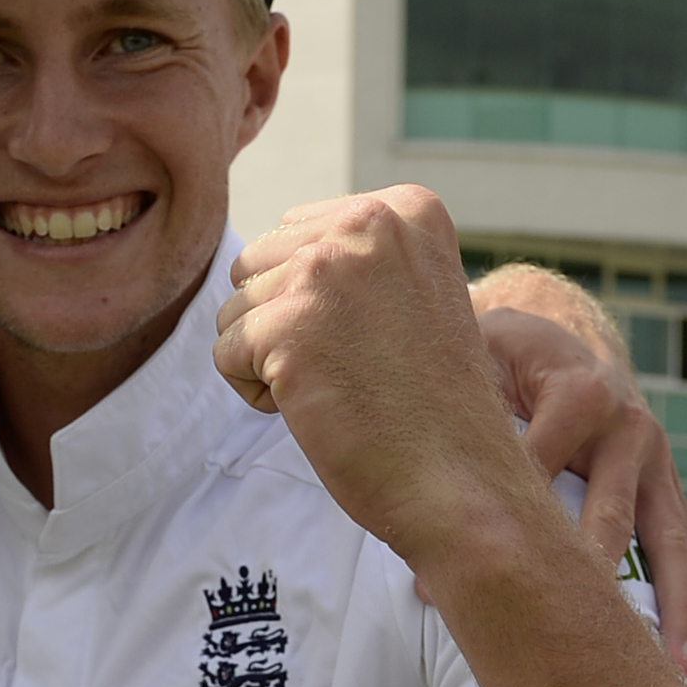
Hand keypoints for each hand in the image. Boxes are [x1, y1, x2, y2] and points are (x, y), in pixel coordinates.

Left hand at [214, 188, 541, 575]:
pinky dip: (258, 393)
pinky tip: (317, 408)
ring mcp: (325, 271)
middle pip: (260, 264)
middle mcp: (367, 222)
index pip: (300, 232)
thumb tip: (267, 251)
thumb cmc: (432, 401)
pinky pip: (225, 353)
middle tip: (355, 367)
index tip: (379, 336)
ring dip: (271, 359)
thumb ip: (354, 259)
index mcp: (405, 208)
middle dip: (286, 322)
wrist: (460, 479)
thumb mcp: (409, 293)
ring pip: (237, 308)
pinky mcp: (286, 325)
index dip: (319, 298)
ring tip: (340, 386)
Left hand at [471, 266, 686, 678]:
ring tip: (671, 671)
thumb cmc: (503, 358)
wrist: (562, 338)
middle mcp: (630, 428)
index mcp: (579, 394)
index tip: (440, 584)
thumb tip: (407, 472)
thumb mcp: (477, 360)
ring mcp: (659, 462)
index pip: (530, 474)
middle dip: (578, 585)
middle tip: (555, 645)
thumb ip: (453, 406)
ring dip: (672, 610)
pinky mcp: (669, 488)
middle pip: (610, 520)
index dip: (486, 527)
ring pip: (672, 543)